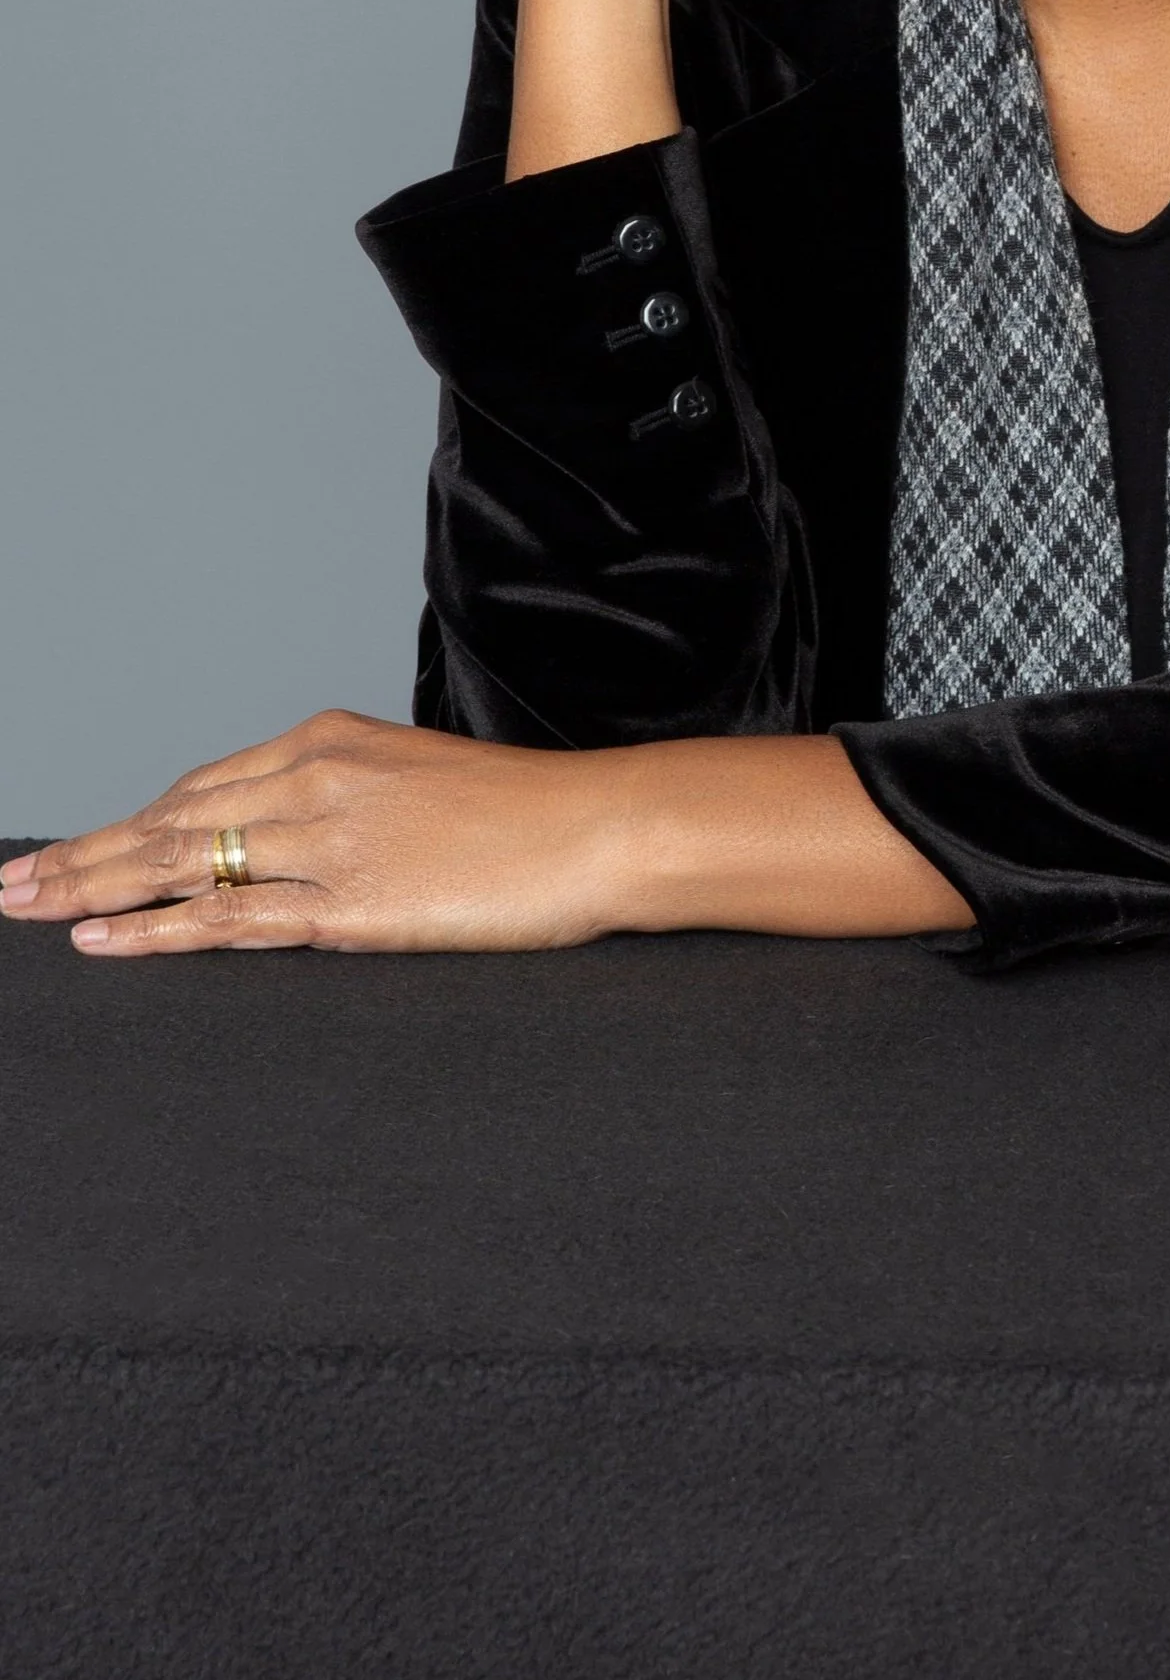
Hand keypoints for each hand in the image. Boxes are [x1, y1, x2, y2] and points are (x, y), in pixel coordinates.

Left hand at [0, 713, 623, 954]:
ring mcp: (329, 842)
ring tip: (27, 907)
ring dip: (92, 887)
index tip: (79, 845)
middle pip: (171, 817)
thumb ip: (356, 798)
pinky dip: (155, 928)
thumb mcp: (425, 779)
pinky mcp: (350, 906)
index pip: (204, 784)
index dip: (131, 820)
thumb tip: (303, 836)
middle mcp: (316, 778)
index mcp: (333, 740)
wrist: (601, 827)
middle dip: (83, 851)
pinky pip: (230, 919)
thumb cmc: (531, 812)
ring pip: (183, 861)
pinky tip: (102, 939)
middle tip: (14, 880)